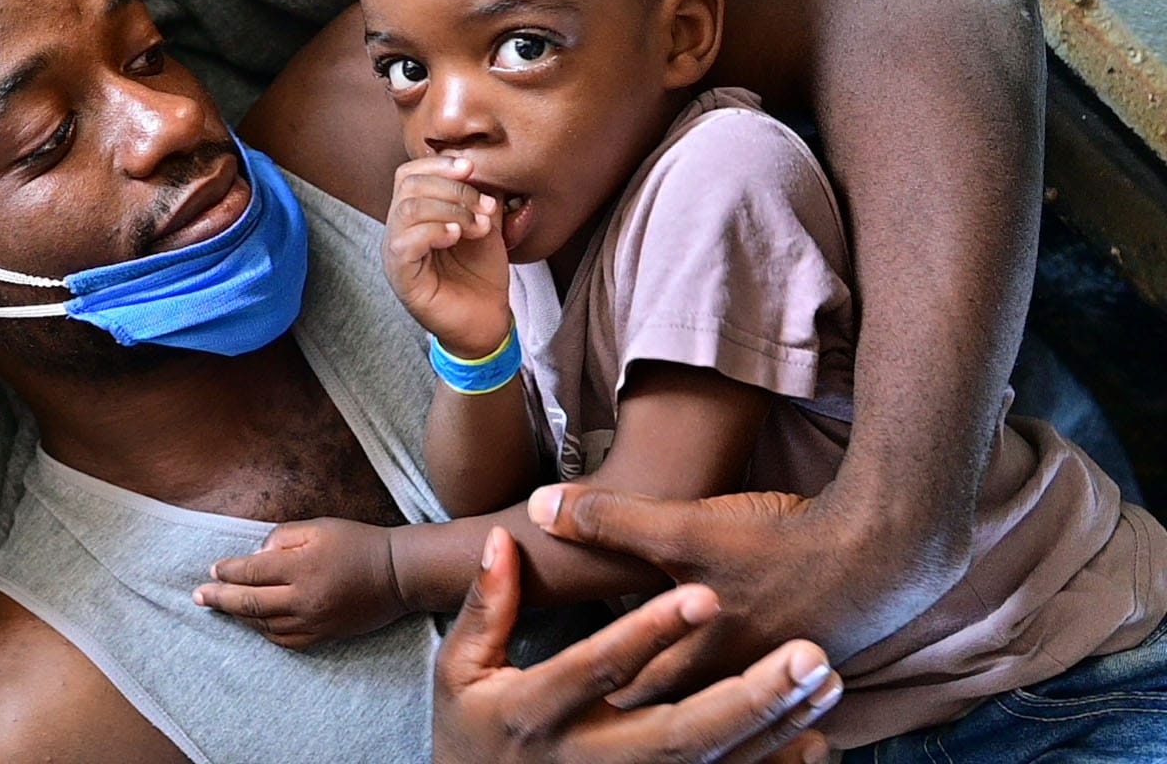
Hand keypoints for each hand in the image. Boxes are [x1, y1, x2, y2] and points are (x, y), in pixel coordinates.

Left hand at [192, 518, 407, 648]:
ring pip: (264, 625)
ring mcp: (314, 621)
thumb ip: (283, 537)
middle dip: (220, 599)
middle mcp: (303, 598)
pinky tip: (255, 623)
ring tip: (224, 607)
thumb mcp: (319, 527)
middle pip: (250, 603)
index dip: (228, 572)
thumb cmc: (358, 542)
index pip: (251, 572)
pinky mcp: (324, 635)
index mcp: (300, 567)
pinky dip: (265, 632)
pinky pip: (285, 640)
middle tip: (198, 597)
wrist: (398, 574)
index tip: (213, 570)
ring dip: (240, 616)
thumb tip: (258, 553)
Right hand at [383, 156, 512, 357]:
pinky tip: (456, 237)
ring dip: (450, 210)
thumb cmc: (481, 273)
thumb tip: (484, 164)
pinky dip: (434, 232)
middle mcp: (398, 231)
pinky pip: (405, 243)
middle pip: (409, 186)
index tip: (471, 168)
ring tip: (477, 226)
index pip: (409, 174)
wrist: (486, 319)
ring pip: (407, 210)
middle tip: (485, 207)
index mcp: (415, 215)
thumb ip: (480, 195)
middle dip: (453, 189)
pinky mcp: (401, 278)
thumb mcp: (486, 223)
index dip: (438, 164)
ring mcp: (396, 254)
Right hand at [434, 527, 838, 763]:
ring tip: (822, 678)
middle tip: (806, 654)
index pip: (600, 666)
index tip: (705, 594)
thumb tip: (503, 540)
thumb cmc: (469, 732)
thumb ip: (486, 608)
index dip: (652, 631)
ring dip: (773, 726)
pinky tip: (816, 739)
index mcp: (535, 712)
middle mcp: (585, 759)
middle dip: (747, 697)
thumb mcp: (458, 670)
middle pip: (677, 732)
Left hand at [524, 483, 939, 705]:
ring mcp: (765, 684)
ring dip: (690, 718)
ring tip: (653, 726)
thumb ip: (610, 522)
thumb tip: (540, 507)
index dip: (589, 697)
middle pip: (666, 711)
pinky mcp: (799, 674)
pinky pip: (758, 709)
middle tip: (588, 722)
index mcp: (691, 664)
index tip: (551, 708)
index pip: (622, 694)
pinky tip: (730, 711)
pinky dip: (741, 717)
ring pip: (712, 713)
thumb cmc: (782, 545)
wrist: (888, 554)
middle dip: (632, 714)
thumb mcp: (687, 529)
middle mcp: (727, 685)